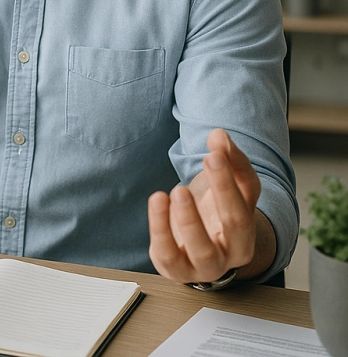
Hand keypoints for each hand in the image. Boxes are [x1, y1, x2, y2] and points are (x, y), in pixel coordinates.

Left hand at [147, 128, 272, 283]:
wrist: (201, 246)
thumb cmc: (216, 211)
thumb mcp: (227, 186)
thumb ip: (228, 159)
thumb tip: (219, 136)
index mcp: (247, 232)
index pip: (245, 205)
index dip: (230, 179)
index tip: (215, 152)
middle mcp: (231, 254)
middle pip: (234, 226)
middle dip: (223, 191)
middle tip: (208, 160)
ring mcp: (203, 267)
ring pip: (202, 251)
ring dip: (190, 219)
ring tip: (177, 188)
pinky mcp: (175, 267)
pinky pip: (168, 254)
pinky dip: (161, 228)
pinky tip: (157, 200)